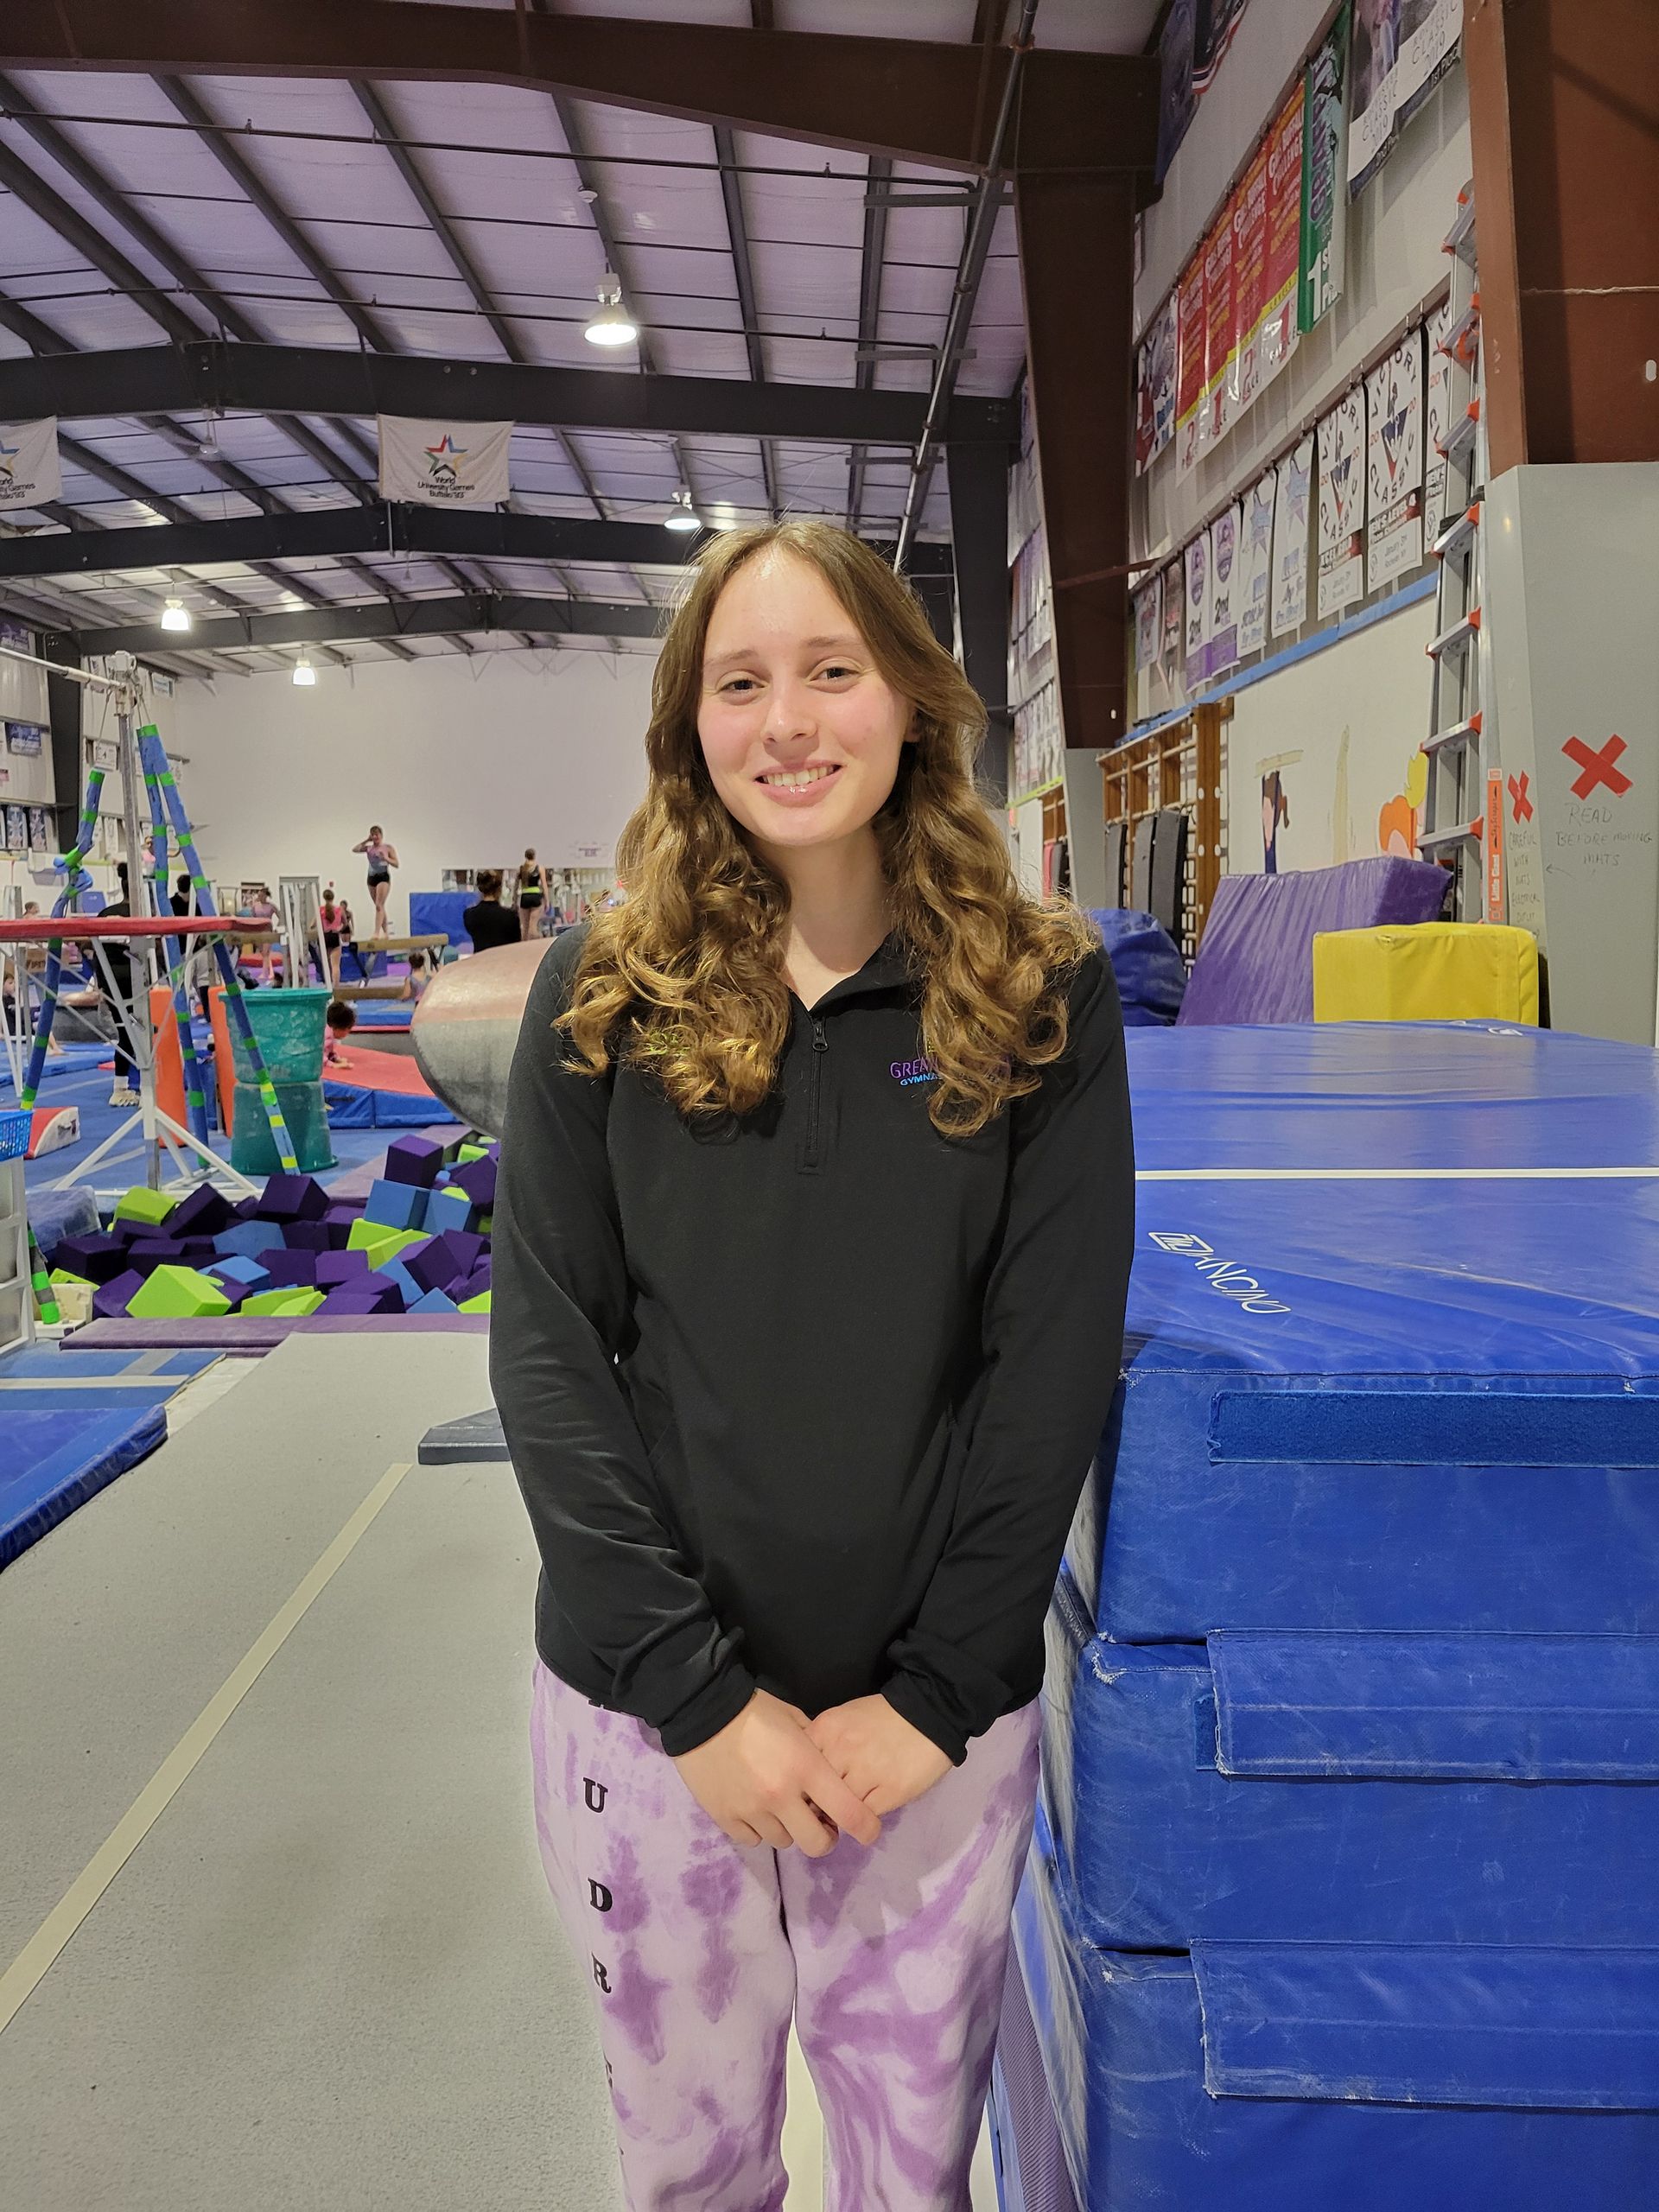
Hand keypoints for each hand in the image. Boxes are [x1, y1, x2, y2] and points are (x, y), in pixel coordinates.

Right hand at [671, 1688, 883, 1856]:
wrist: (702, 1710)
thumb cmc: (754, 1710)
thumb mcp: (795, 1719)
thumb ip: (816, 1748)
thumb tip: (828, 1771)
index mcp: (805, 1768)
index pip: (848, 1813)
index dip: (866, 1828)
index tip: (867, 1830)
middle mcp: (781, 1796)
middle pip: (816, 1844)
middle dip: (824, 1837)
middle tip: (819, 1823)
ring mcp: (752, 1810)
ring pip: (783, 1842)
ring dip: (788, 1828)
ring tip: (780, 1807)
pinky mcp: (725, 1817)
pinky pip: (753, 1840)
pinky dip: (758, 1829)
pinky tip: (755, 1809)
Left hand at [807, 1694, 952, 1816]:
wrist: (929, 1713)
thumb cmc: (882, 1717)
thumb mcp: (842, 1720)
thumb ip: (821, 1745)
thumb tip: (805, 1780)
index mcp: (826, 1729)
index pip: (796, 1766)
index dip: (800, 1782)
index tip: (806, 1789)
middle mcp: (841, 1750)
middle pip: (813, 1791)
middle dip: (817, 1802)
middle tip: (826, 1804)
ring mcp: (866, 1772)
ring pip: (838, 1808)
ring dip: (841, 1812)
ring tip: (848, 1807)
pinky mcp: (890, 1792)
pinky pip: (864, 1817)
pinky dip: (863, 1817)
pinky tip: (868, 1806)